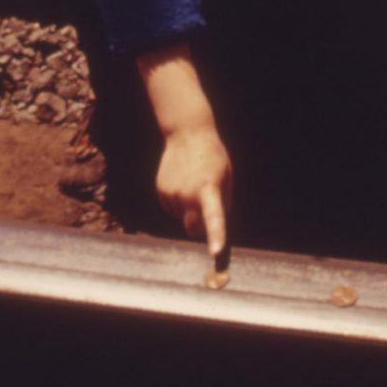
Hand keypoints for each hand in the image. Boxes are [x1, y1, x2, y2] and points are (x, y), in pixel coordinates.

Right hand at [155, 124, 232, 255]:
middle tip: (206, 209)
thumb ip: (223, 203)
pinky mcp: (161, 192)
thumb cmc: (213, 157)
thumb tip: (213, 227)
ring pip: (182, 217)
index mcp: (209, 189)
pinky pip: (172, 209)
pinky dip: (178, 202)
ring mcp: (172, 193)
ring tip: (193, 182)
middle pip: (193, 229)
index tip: (216, 253)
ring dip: (189, 208)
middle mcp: (187, 194)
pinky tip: (181, 182)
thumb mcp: (226, 177)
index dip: (215, 235)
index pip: (214, 217)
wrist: (187, 133)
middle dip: (200, 227)